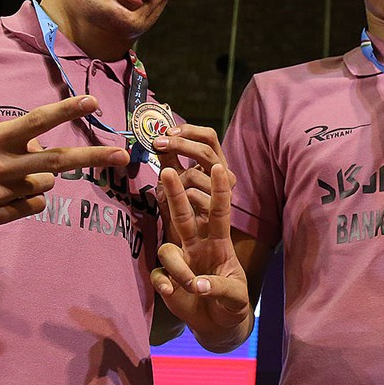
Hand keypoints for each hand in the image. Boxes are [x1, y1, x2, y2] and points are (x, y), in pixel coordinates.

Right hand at [0, 94, 128, 225]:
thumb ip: (13, 141)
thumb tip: (44, 147)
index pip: (36, 121)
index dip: (66, 110)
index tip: (92, 101)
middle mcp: (1, 166)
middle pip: (57, 161)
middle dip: (93, 156)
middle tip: (122, 155)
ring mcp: (0, 193)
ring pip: (46, 184)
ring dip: (41, 177)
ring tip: (12, 174)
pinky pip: (32, 205)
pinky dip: (28, 198)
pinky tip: (4, 193)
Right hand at [151, 163, 252, 351]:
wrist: (220, 323)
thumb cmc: (232, 302)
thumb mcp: (235, 296)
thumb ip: (220, 288)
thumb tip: (198, 284)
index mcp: (219, 243)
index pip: (219, 212)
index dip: (219, 191)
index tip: (220, 167)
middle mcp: (197, 246)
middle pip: (184, 216)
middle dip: (176, 194)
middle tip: (167, 171)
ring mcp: (181, 261)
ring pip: (168, 249)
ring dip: (178, 267)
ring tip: (191, 286)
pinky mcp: (167, 279)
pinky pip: (159, 275)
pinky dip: (164, 283)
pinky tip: (171, 293)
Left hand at [152, 122, 235, 236]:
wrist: (196, 253)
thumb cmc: (185, 214)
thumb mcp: (175, 181)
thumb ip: (170, 161)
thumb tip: (157, 139)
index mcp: (217, 165)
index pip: (209, 137)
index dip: (190, 131)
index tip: (167, 131)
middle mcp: (225, 178)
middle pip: (206, 151)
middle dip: (180, 144)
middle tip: (158, 144)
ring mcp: (225, 195)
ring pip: (194, 175)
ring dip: (174, 183)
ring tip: (164, 195)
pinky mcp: (220, 213)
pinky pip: (191, 196)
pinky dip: (177, 201)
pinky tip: (174, 211)